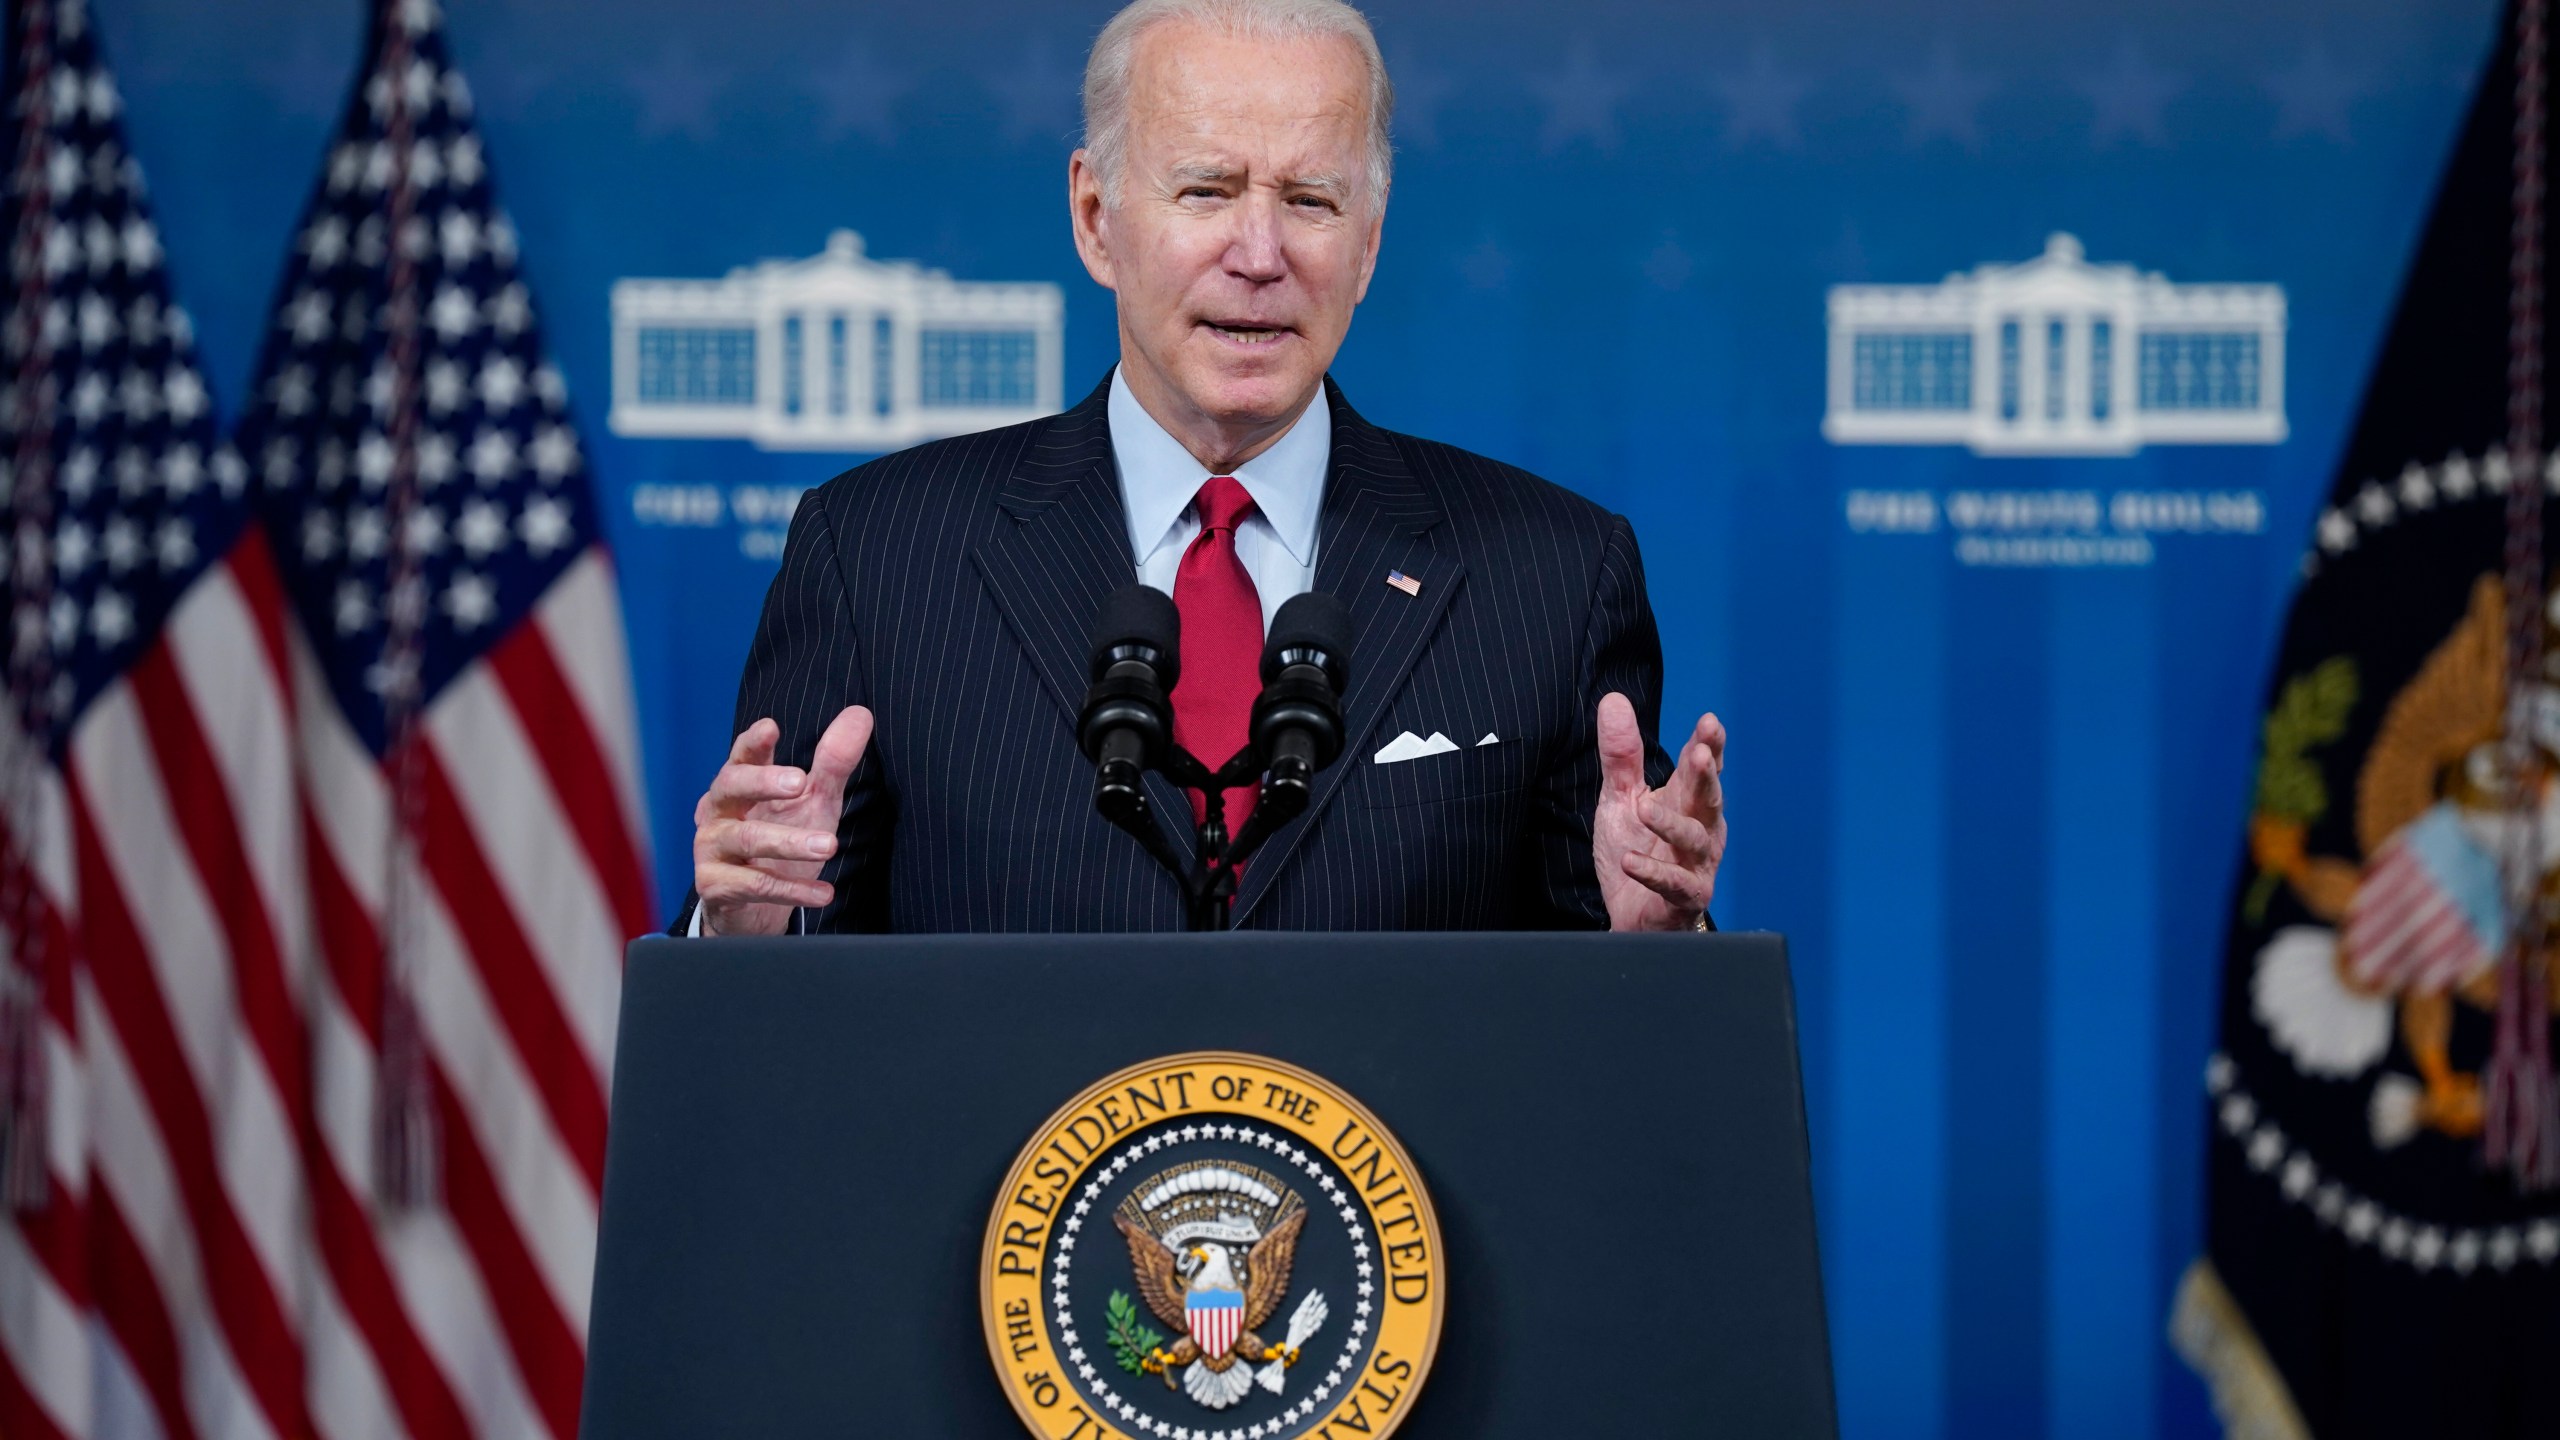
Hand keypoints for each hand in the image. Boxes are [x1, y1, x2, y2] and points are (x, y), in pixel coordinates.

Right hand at [692, 706, 872, 935]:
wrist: (754, 907)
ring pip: (746, 838)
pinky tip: (823, 893)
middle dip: (764, 782)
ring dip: (789, 842)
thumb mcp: (813, 801)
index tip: (771, 727)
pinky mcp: (714, 885)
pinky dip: (791, 889)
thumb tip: (860, 715)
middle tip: (800, 782)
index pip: (743, 755)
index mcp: (740, 783)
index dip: (754, 742)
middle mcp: (718, 810)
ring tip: (829, 846)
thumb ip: (833, 763)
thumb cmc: (781, 839)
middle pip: (731, 786)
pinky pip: (754, 885)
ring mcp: (711, 847)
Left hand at [1593, 694, 1725, 931]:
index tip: (1710, 723)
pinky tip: (1631, 861)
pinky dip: (1653, 872)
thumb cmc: (1636, 849)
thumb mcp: (1620, 798)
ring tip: (1645, 809)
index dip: (1708, 745)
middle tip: (1700, 754)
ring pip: (1694, 840)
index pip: (1702, 768)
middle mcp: (1700, 828)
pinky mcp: (1685, 897)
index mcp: (1687, 800)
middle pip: (1708, 798)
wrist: (1631, 914)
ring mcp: (1696, 864)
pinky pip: (1674, 884)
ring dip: (1672, 823)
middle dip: (1706, 776)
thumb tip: (1614, 699)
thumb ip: (1621, 755)